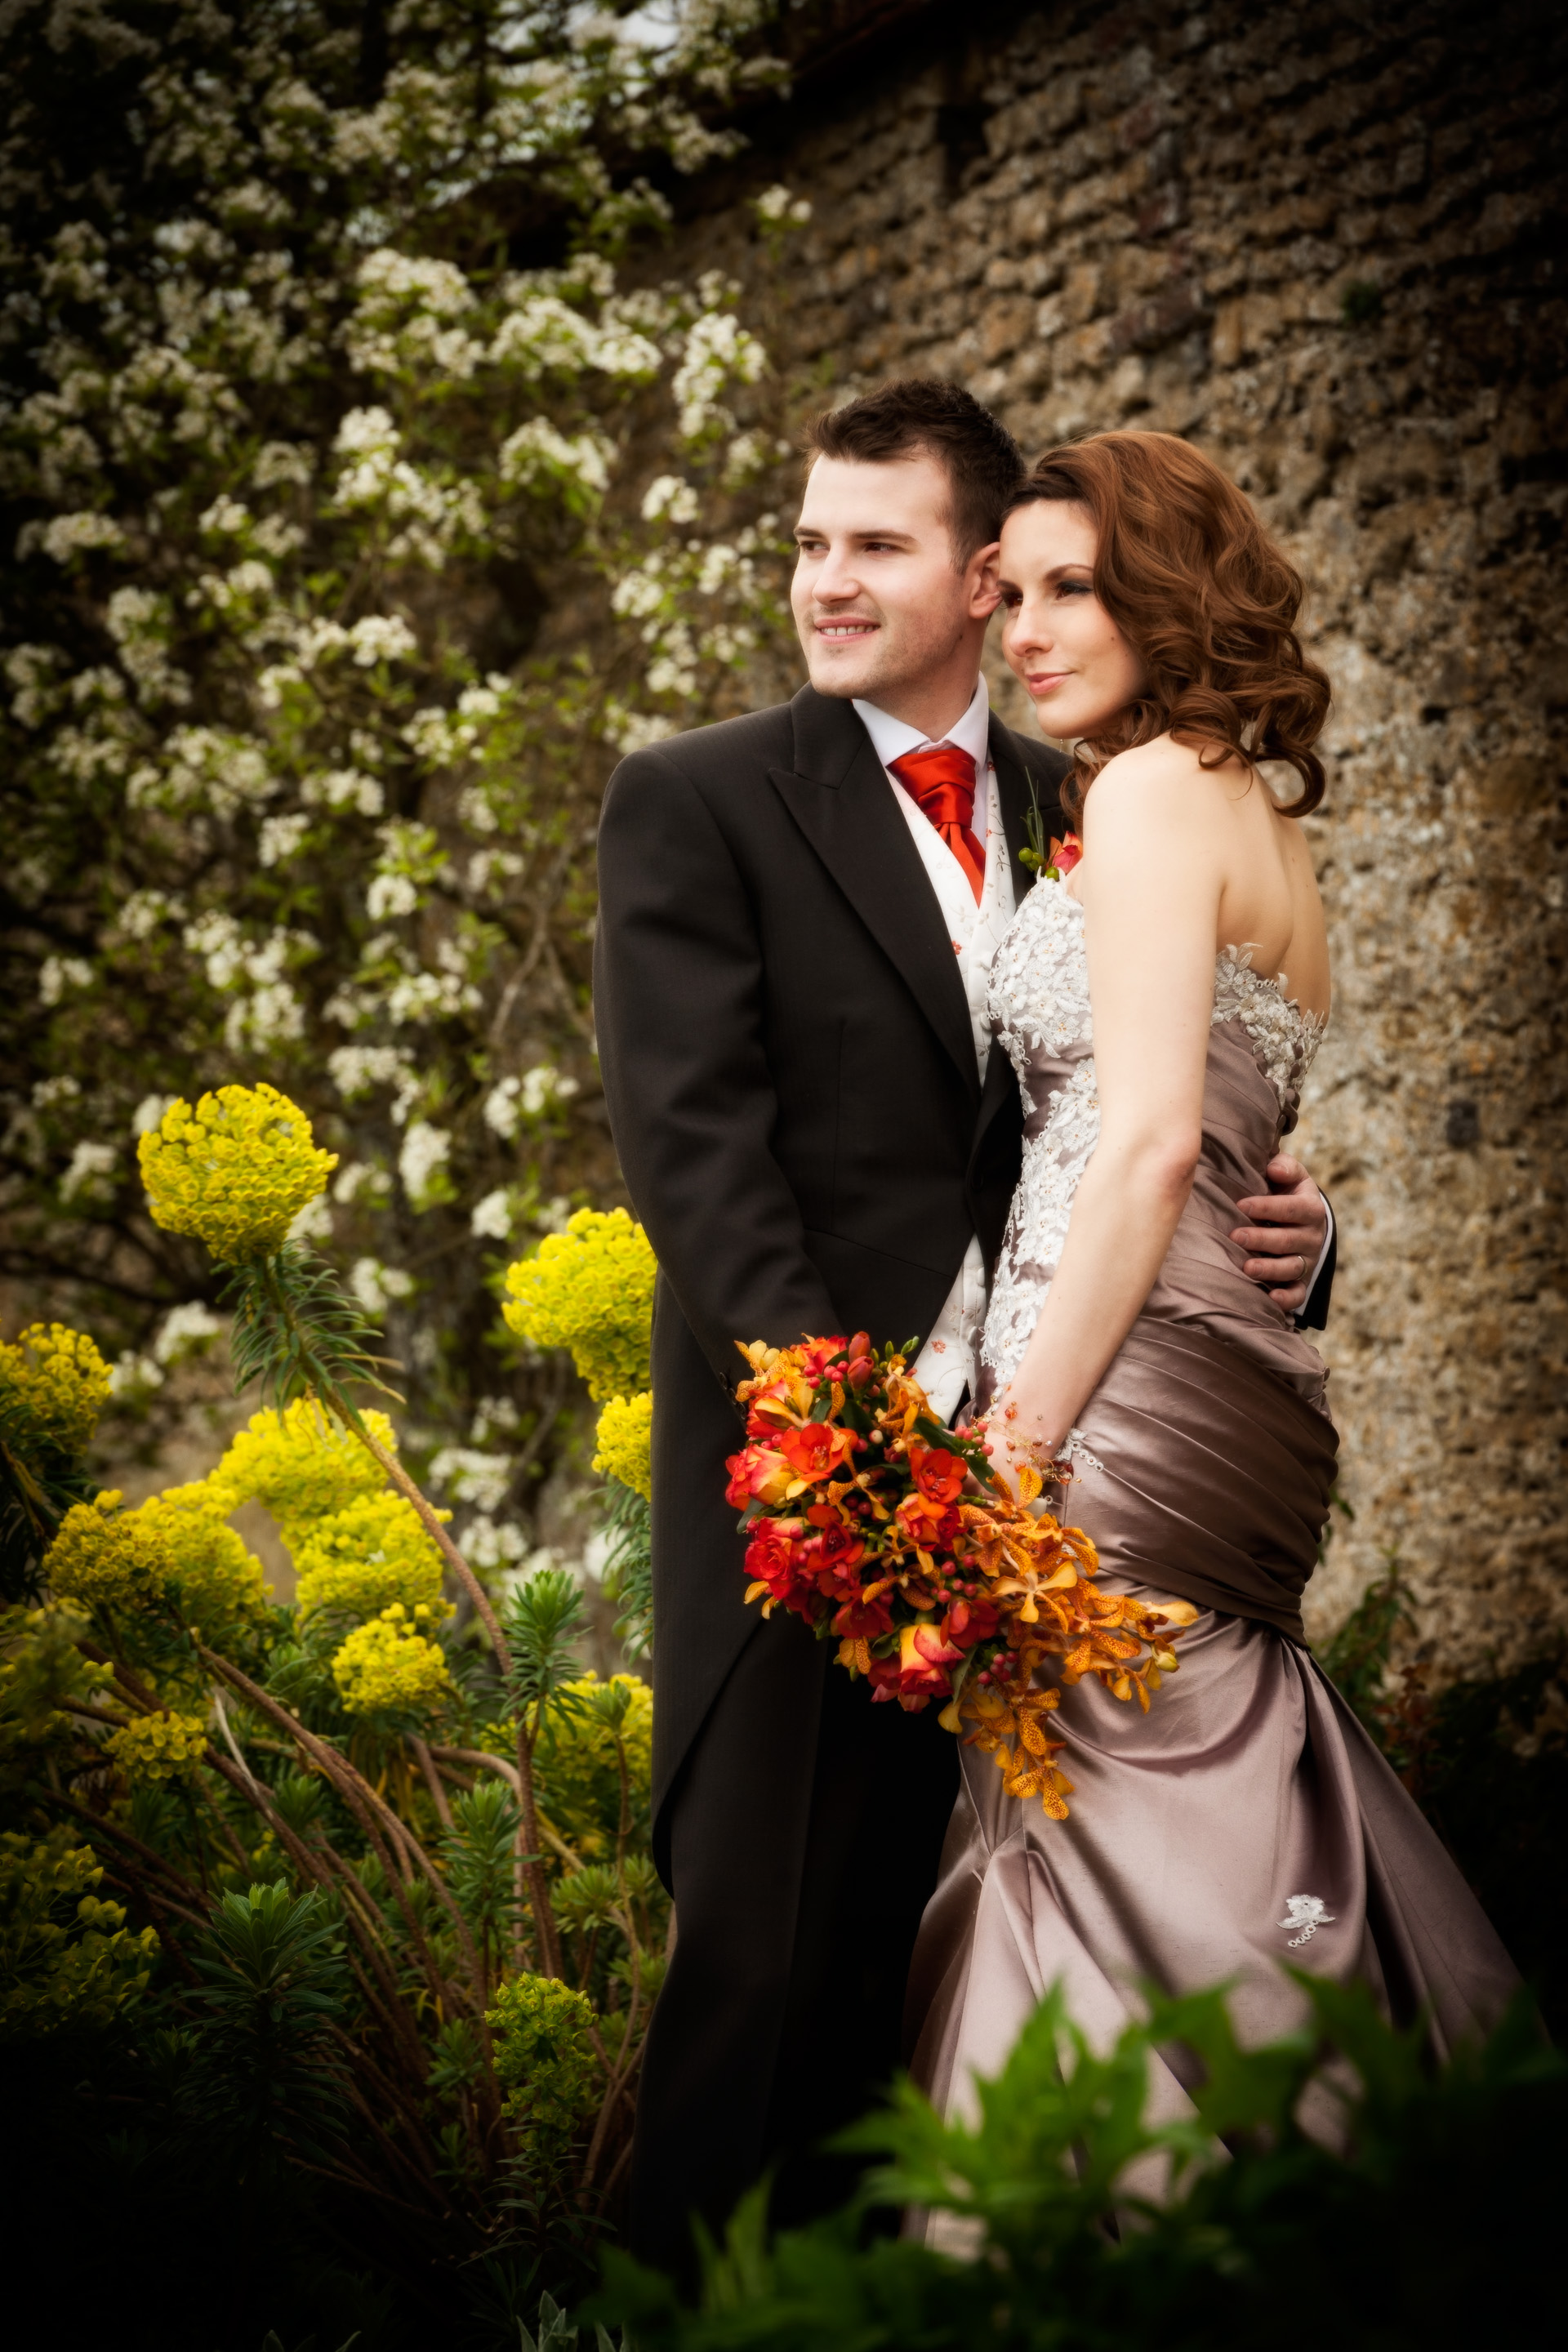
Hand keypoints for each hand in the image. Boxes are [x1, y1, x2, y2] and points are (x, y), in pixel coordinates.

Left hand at [1230, 1153, 1327, 1314]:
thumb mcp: (1292, 1175)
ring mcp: (1307, 1260)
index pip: (1292, 1208)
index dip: (1268, 1207)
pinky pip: (1298, 1293)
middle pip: (1288, 1239)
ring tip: (1246, 1268)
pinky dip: (1287, 1299)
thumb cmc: (1288, 1192)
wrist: (1304, 1219)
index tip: (1242, 1204)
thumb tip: (1274, 1169)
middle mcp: (1312, 1236)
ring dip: (1270, 1269)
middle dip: (1261, 1239)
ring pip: (1292, 1267)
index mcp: (1311, 1208)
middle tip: (1235, 1236)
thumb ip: (1284, 1167)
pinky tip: (1271, 1298)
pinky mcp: (1301, 1280)